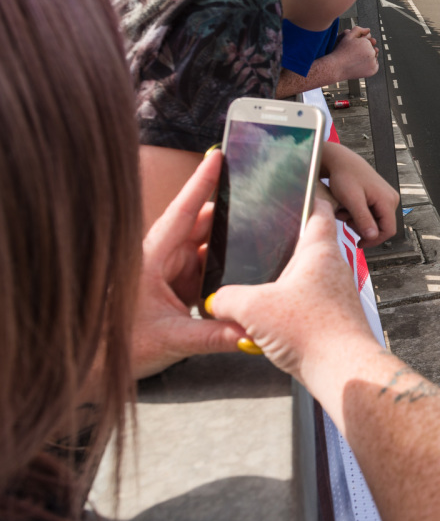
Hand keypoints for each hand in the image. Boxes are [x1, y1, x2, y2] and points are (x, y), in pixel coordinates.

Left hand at [131, 150, 245, 378]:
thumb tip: (252, 334)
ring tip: (260, 237)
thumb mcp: (172, 340)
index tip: (217, 156)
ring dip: (229, 244)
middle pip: (201, 226)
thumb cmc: (121, 346)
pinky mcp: (175, 286)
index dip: (201, 183)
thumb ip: (215, 336)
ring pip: (206, 247)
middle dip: (229, 213)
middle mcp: (161, 258)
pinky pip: (205, 267)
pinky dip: (224, 266)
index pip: (182, 213)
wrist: (98, 365)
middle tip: (261, 201)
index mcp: (153, 258)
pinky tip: (243, 268)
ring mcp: (169, 271)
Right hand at [207, 199, 375, 380]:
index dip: (307, 197)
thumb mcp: (253, 308)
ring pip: (309, 276)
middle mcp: (334, 268)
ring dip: (287, 279)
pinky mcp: (334, 317)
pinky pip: (309, 302)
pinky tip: (272, 318)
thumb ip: (226, 299)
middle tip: (262, 242)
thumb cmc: (313, 332)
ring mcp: (337, 294)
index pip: (319, 210)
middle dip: (286, 243)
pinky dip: (291, 305)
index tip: (293, 191)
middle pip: (310, 244)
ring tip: (260, 284)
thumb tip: (214, 301)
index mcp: (320, 251)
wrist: (344, 370)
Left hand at [322, 142, 398, 246]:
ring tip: (345, 211)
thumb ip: (363, 219)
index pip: (388, 230)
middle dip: (363, 228)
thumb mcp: (352, 200)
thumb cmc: (345, 176)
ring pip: (376, 220)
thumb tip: (373, 236)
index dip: (374, 240)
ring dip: (359, 221)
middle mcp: (391, 199)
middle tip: (346, 220)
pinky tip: (349, 207)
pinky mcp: (380, 196)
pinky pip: (373, 213)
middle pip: (382, 226)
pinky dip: (360, 214)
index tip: (359, 243)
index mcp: (387, 200)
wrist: (341, 161)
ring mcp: (386, 197)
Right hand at [331, 26, 378, 79]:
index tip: (354, 49)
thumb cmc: (341, 51)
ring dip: (369, 58)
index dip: (361, 45)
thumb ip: (358, 30)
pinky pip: (374, 66)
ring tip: (357, 60)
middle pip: (373, 50)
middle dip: (366, 51)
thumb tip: (368, 30)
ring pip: (374, 57)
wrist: (337, 67)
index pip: (369, 42)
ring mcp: (373, 62)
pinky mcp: (373, 71)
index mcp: (367, 43)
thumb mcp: (348, 36)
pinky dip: (370, 66)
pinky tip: (360, 65)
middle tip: (355, 55)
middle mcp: (372, 52)